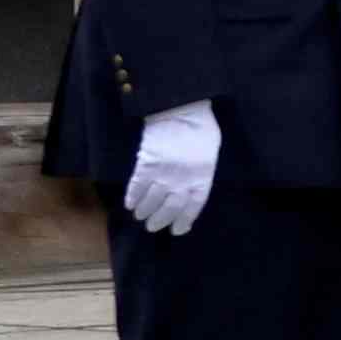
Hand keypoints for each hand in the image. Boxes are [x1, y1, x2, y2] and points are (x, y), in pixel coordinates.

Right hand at [122, 105, 219, 238]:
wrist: (181, 109)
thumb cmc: (200, 129)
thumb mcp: (210, 152)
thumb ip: (201, 173)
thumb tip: (191, 191)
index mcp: (203, 175)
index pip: (194, 206)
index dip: (185, 220)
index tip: (177, 230)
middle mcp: (183, 178)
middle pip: (170, 207)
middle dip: (160, 220)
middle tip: (153, 227)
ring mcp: (164, 172)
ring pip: (151, 200)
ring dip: (144, 212)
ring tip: (141, 216)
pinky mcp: (146, 164)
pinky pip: (137, 187)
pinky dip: (132, 198)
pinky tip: (130, 205)